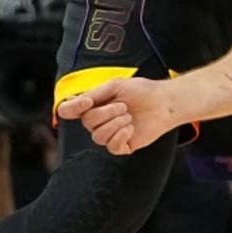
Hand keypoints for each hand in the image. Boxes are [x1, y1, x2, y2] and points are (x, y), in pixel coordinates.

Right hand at [56, 75, 177, 155]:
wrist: (163, 103)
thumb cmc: (141, 91)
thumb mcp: (115, 85)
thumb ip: (94, 93)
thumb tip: (75, 101)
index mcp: (93, 105)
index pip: (68, 111)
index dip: (72, 108)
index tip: (88, 102)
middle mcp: (98, 121)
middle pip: (87, 123)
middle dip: (106, 113)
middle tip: (124, 106)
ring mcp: (109, 134)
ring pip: (98, 137)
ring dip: (115, 124)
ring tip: (129, 117)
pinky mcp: (122, 146)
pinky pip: (111, 147)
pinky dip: (121, 136)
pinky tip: (131, 128)